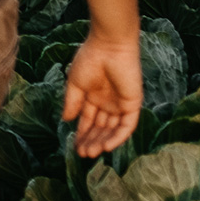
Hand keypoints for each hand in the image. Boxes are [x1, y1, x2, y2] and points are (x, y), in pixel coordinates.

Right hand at [64, 30, 143, 157]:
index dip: (82, 133)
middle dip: (91, 141)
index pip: (89, 120)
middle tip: (82, 154)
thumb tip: (66, 119)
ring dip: (102, 142)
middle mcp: (108, 102)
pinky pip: (126, 126)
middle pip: (100, 128)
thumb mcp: (75, 83)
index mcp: (94, 96)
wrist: (109, 46)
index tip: (74, 147)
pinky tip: (106, 146)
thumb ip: (72, 102)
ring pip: (112, 130)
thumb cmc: (89, 59)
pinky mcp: (133, 104)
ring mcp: (120, 104)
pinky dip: (118, 137)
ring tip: (90, 153)